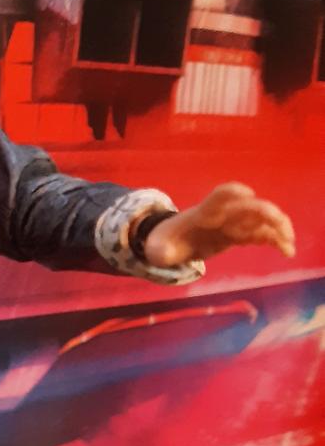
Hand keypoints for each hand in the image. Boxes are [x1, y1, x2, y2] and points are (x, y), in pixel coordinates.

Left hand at [144, 183, 295, 266]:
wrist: (170, 242)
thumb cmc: (164, 242)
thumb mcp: (157, 248)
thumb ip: (159, 250)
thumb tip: (160, 253)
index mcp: (203, 214)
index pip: (219, 197)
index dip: (232, 193)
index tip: (247, 193)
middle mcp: (222, 215)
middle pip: (248, 207)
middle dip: (266, 213)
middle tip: (281, 230)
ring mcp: (232, 224)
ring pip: (260, 219)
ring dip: (277, 227)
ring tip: (288, 246)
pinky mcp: (237, 235)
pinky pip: (260, 234)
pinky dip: (275, 240)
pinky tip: (286, 252)